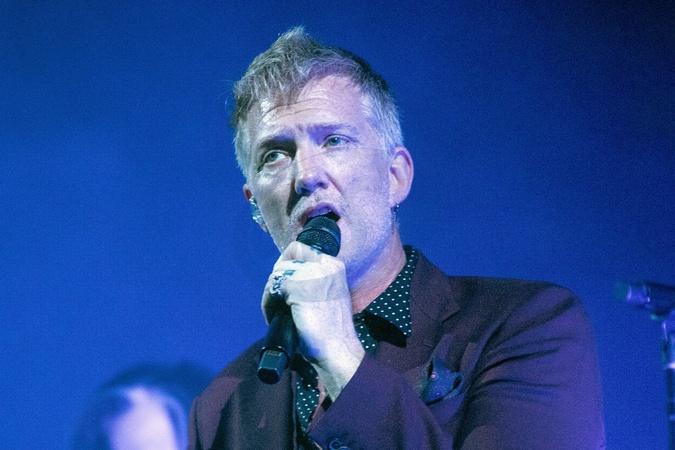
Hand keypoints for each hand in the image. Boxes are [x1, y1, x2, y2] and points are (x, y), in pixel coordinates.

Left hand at [262, 241, 364, 398]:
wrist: (338, 350)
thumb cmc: (332, 330)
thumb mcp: (330, 295)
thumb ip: (316, 282)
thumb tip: (288, 276)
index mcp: (334, 266)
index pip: (301, 248)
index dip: (286, 262)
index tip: (282, 280)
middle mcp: (325, 265)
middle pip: (286, 260)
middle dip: (276, 280)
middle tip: (276, 301)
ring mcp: (311, 274)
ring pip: (277, 273)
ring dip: (270, 293)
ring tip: (274, 312)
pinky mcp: (298, 287)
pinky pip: (272, 288)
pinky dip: (268, 303)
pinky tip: (272, 316)